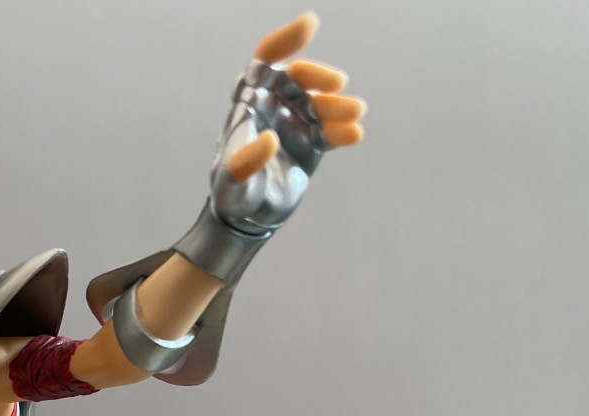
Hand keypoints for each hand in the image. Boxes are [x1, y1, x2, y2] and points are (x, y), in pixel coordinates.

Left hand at [210, 13, 366, 233]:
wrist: (248, 219)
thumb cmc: (233, 195)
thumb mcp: (233, 182)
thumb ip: (245, 162)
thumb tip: (270, 138)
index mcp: (249, 103)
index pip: (265, 62)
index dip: (285, 41)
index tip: (311, 23)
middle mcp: (273, 105)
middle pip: (298, 78)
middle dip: (318, 76)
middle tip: (338, 83)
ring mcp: (295, 122)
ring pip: (319, 103)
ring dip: (337, 105)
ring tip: (356, 113)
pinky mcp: (311, 143)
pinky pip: (330, 130)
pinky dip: (343, 130)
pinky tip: (354, 134)